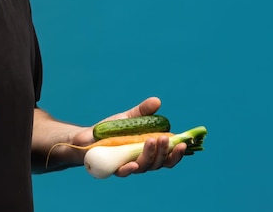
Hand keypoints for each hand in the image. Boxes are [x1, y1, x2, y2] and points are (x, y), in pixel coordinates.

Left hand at [71, 97, 185, 175]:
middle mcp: (142, 161)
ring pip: (144, 166)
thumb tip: (157, 101)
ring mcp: (128, 166)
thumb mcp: (129, 118)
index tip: (184, 142)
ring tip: (151, 140)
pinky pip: (124, 172)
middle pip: (159, 162)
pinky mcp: (114, 168)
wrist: (88, 137)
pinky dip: (130, 169)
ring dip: (150, 155)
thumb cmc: (112, 130)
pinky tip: (133, 164)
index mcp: (149, 152)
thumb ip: (143, 112)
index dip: (177, 152)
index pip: (168, 156)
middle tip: (164, 138)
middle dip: (164, 151)